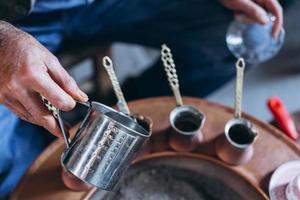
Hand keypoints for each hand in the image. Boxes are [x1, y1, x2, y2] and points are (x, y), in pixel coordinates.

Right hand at [0, 21, 87, 136]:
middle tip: (67, 132)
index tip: (73, 104)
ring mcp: (6, 94)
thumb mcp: (49, 59)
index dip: (69, 105)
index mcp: (33, 76)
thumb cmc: (24, 47)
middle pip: (42, 116)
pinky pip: (20, 112)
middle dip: (56, 127)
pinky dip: (33, 116)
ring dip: (45, 124)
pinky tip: (42, 117)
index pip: (58, 100)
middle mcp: (17, 88)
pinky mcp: (1, 98)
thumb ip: (66, 80)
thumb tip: (80, 97)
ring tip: (57, 126)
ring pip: (30, 117)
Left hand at [219, 0, 282, 36]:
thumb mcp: (240, 3)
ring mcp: (256, 2)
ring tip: (235, 12)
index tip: (273, 35)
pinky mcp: (251, 5)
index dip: (277, 23)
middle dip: (251, 19)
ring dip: (245, 18)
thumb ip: (253, 11)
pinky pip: (250, 15)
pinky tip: (235, 12)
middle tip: (238, 15)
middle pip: (265, 15)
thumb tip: (266, 22)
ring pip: (256, 17)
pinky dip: (242, 16)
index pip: (277, 10)